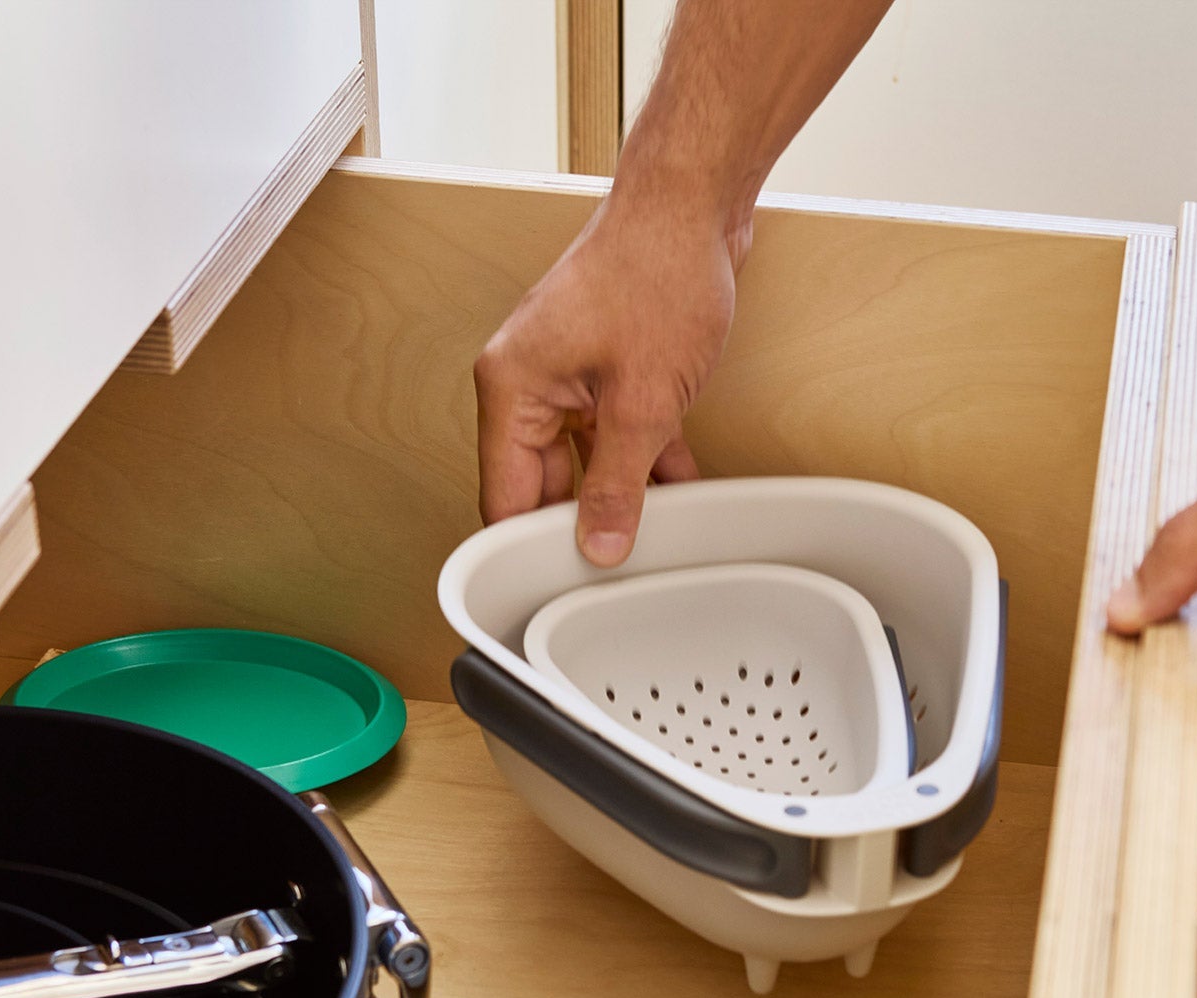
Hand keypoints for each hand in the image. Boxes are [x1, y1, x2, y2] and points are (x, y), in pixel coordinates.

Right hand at [473, 197, 748, 565]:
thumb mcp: (643, 403)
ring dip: (620, 494)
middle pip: (540, 484)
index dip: (526, 549)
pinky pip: (614, 432)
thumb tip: (599, 545)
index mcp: (511, 389)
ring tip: (651, 536)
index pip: (502, 496)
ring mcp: (568, 375)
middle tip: (613, 569)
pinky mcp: (605, 368)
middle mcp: (528, 382)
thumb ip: (617, 484)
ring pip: (583, 461)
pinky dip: (643, 460)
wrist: (694, 205)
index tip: (550, 591)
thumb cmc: (656, 273)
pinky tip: (678, 492)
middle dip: (579, 524)